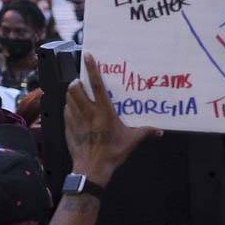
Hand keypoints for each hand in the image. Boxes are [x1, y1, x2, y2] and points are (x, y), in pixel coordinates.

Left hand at [65, 53, 161, 185]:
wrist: (92, 168)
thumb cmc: (112, 153)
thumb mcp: (131, 141)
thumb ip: (145, 132)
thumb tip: (159, 131)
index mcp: (104, 111)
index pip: (96, 85)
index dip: (92, 69)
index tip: (88, 56)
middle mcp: (87, 112)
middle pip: (76, 89)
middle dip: (77, 82)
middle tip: (81, 82)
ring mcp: (75, 119)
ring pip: (68, 98)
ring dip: (71, 93)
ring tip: (77, 92)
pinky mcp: (68, 127)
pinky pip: (65, 111)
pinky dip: (68, 106)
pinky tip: (73, 109)